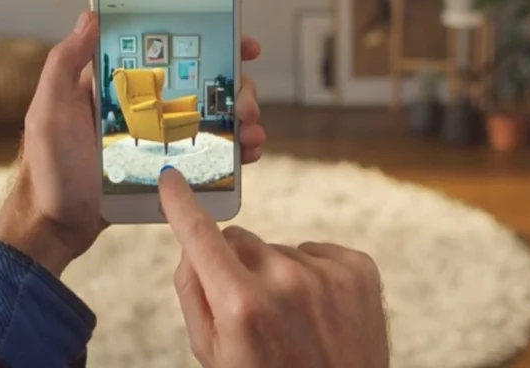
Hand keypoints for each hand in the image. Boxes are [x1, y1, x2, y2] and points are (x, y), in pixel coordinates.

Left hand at [0, 11, 266, 275]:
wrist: (57, 227)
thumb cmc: (48, 168)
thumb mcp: (49, 110)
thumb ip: (64, 63)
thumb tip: (91, 16)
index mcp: (122, 85)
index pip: (170, 51)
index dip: (208, 41)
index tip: (240, 44)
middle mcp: (147, 106)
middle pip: (203, 83)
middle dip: (235, 86)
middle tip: (245, 103)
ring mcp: (162, 138)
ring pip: (213, 117)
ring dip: (242, 116)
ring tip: (250, 130)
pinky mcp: (170, 168)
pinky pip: (210, 153)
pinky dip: (235, 149)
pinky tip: (248, 153)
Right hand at [160, 168, 389, 367]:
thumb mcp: (212, 352)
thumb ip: (194, 293)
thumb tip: (191, 244)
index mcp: (241, 306)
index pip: (200, 235)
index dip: (180, 203)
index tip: (170, 179)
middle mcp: (285, 283)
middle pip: (240, 241)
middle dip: (238, 267)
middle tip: (254, 311)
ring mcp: (327, 274)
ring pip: (279, 249)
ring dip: (279, 275)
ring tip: (294, 320)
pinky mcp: (359, 270)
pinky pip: (317, 252)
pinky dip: (314, 275)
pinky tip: (319, 312)